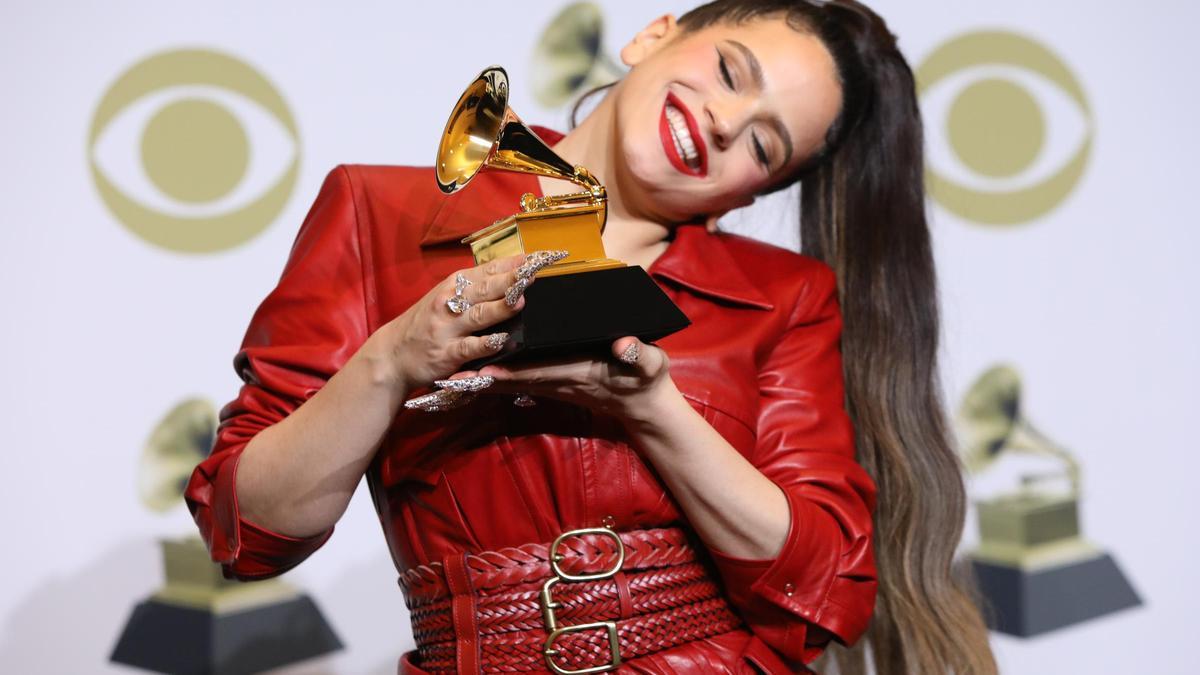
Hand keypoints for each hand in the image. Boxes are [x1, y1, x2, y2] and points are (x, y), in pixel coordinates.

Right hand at [373, 250, 567, 391]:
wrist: (392, 354)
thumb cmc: (425, 323)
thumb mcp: (445, 297)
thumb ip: (474, 286)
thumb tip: (509, 270)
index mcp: (453, 285)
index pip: (486, 270)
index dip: (510, 264)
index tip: (533, 259)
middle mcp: (450, 302)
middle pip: (485, 289)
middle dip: (510, 281)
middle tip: (532, 274)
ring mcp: (448, 328)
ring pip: (479, 315)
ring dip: (501, 308)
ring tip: (521, 301)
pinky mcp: (447, 354)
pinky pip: (469, 347)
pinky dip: (485, 344)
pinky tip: (500, 340)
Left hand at [421, 337, 676, 421]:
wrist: (645, 406)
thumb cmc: (647, 382)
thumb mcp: (650, 365)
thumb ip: (639, 355)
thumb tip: (626, 345)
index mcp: (579, 371)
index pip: (539, 371)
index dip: (512, 370)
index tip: (484, 369)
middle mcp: (560, 380)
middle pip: (516, 378)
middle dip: (484, 377)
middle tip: (450, 376)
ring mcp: (556, 383)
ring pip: (514, 380)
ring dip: (484, 378)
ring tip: (452, 375)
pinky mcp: (555, 382)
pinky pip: (522, 379)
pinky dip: (499, 375)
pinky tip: (479, 371)